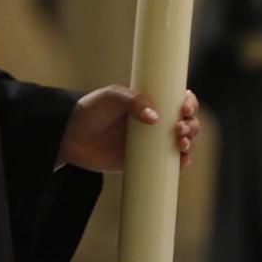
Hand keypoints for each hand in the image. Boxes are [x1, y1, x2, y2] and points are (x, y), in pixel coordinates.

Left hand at [58, 86, 200, 172]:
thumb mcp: (111, 97)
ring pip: (182, 142)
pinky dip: (181, 163)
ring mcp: (150, 142)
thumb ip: (133, 101)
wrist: (70, 137)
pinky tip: (182, 161)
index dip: (189, 102)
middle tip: (179, 128)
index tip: (185, 107)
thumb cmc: (91, 111)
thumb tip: (155, 118)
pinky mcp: (143, 162)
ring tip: (180, 143)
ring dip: (190, 143)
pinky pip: (169, 164)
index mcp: (150, 101)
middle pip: (186, 121)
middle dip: (192, 124)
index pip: (178, 99)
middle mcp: (154, 121)